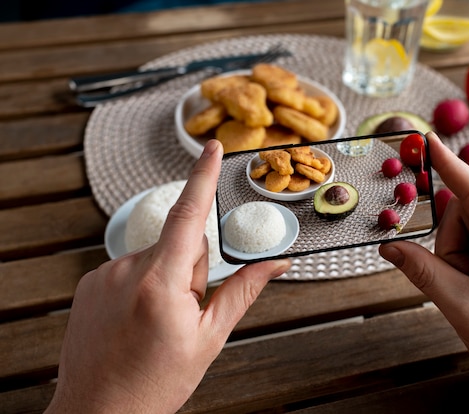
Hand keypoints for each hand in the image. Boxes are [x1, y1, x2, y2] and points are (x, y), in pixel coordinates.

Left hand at [46, 140, 290, 413]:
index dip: (203, 177)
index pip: (188, 216)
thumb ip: (242, 292)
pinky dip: (142, 283)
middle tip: (184, 312)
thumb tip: (275, 264)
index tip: (212, 148)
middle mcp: (126, 271)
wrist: (98, 412)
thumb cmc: (154, 383)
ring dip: (166, 278)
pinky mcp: (89, 283)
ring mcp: (103, 276)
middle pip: (179, 245)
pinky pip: (130, 267)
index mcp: (161, 284)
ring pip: (155, 256)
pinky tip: (137, 318)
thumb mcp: (208, 339)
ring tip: (156, 321)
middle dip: (191, 269)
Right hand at [380, 132, 468, 412]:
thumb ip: (422, 270)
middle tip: (457, 282)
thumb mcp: (460, 305)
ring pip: (463, 230)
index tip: (430, 141)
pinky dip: (461, 261)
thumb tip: (389, 247)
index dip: (449, 166)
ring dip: (454, 257)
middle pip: (462, 214)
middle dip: (448, 246)